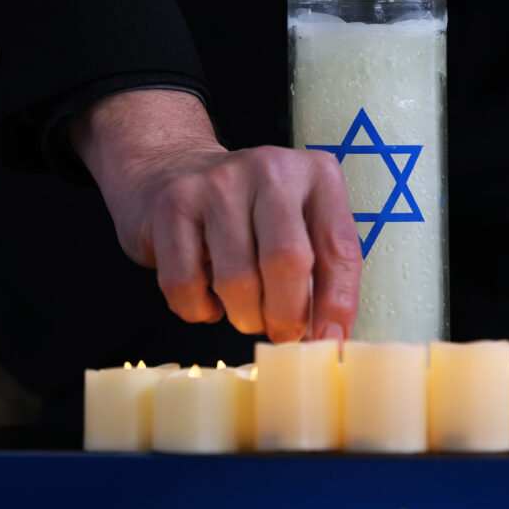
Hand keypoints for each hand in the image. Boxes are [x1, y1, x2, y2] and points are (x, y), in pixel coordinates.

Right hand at [69, 88, 361, 342]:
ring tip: (245, 311)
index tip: (329, 339)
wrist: (169, 168)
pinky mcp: (173, 205)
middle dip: (287, 316)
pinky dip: (198, 309)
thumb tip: (329, 337)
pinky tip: (206, 296)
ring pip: (237, 280)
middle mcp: (271, 169)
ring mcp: (218, 183)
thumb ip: (321, 271)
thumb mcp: (298, 222)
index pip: (339, 248)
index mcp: (316, 174)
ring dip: (244, 317)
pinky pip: (186, 285)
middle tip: (282, 333)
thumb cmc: (248, 212)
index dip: (337, 304)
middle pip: (287, 261)